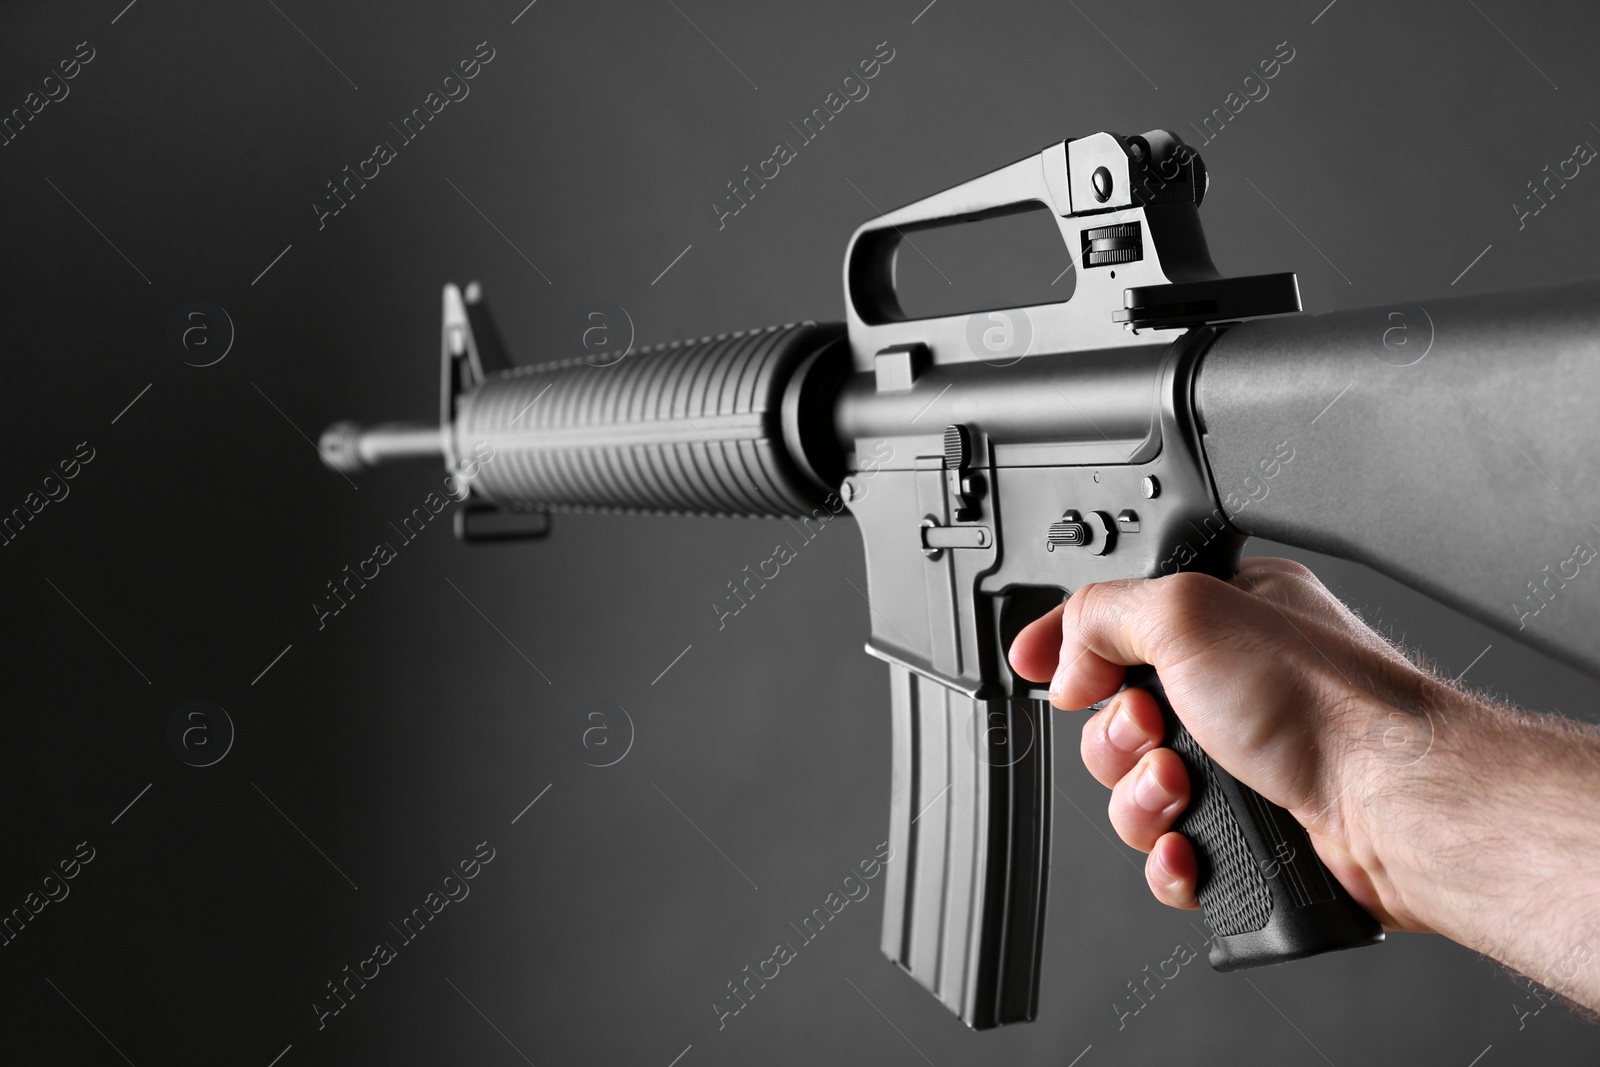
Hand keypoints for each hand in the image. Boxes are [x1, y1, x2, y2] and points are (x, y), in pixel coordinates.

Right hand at [1007, 558, 1454, 932]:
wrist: (1397, 808)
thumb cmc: (1330, 704)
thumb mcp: (1188, 612)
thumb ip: (1102, 614)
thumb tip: (1065, 657)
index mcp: (1226, 614)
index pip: (1117, 621)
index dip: (1071, 645)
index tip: (1041, 666)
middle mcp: (1235, 684)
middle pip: (1115, 715)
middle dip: (1117, 736)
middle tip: (1152, 730)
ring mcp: (1245, 761)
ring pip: (1137, 790)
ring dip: (1142, 799)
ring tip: (1183, 790)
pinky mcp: (1255, 829)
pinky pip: (1172, 851)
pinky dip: (1171, 855)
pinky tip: (1192, 844)